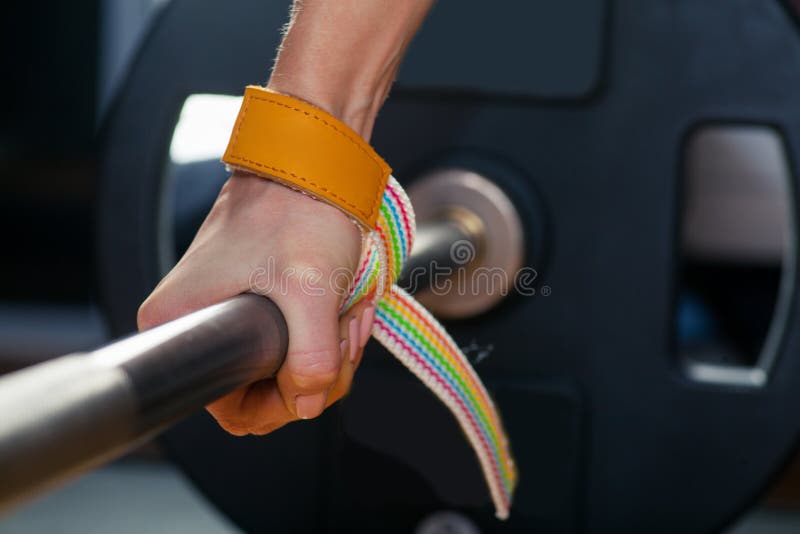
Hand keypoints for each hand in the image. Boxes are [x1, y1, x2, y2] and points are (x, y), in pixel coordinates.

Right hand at [137, 171, 375, 434]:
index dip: (282, 401)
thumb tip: (305, 404)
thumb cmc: (297, 211)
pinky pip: (296, 343)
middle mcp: (197, 325)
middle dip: (317, 370)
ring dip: (331, 348)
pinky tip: (347, 306)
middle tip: (343, 330)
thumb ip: (311, 360)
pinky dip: (328, 333)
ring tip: (349, 309)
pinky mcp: (257, 305)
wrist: (309, 165)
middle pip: (264, 391)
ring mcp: (229, 316)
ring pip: (287, 369)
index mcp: (182, 325)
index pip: (231, 408)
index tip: (317, 368)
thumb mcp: (310, 290)